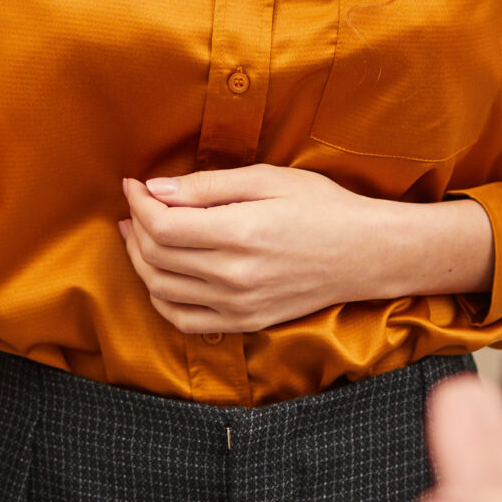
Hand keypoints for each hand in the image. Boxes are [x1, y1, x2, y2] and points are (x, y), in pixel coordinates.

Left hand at [118, 166, 489, 333]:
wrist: (367, 253)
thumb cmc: (322, 206)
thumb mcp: (267, 179)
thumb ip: (207, 186)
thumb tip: (155, 189)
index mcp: (239, 232)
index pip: (161, 225)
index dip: (139, 202)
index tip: (135, 183)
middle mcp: (233, 275)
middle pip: (156, 256)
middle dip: (136, 226)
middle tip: (136, 204)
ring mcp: (238, 305)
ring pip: (162, 290)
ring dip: (141, 261)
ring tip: (142, 235)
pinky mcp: (245, 322)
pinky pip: (184, 320)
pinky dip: (161, 299)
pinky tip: (161, 275)